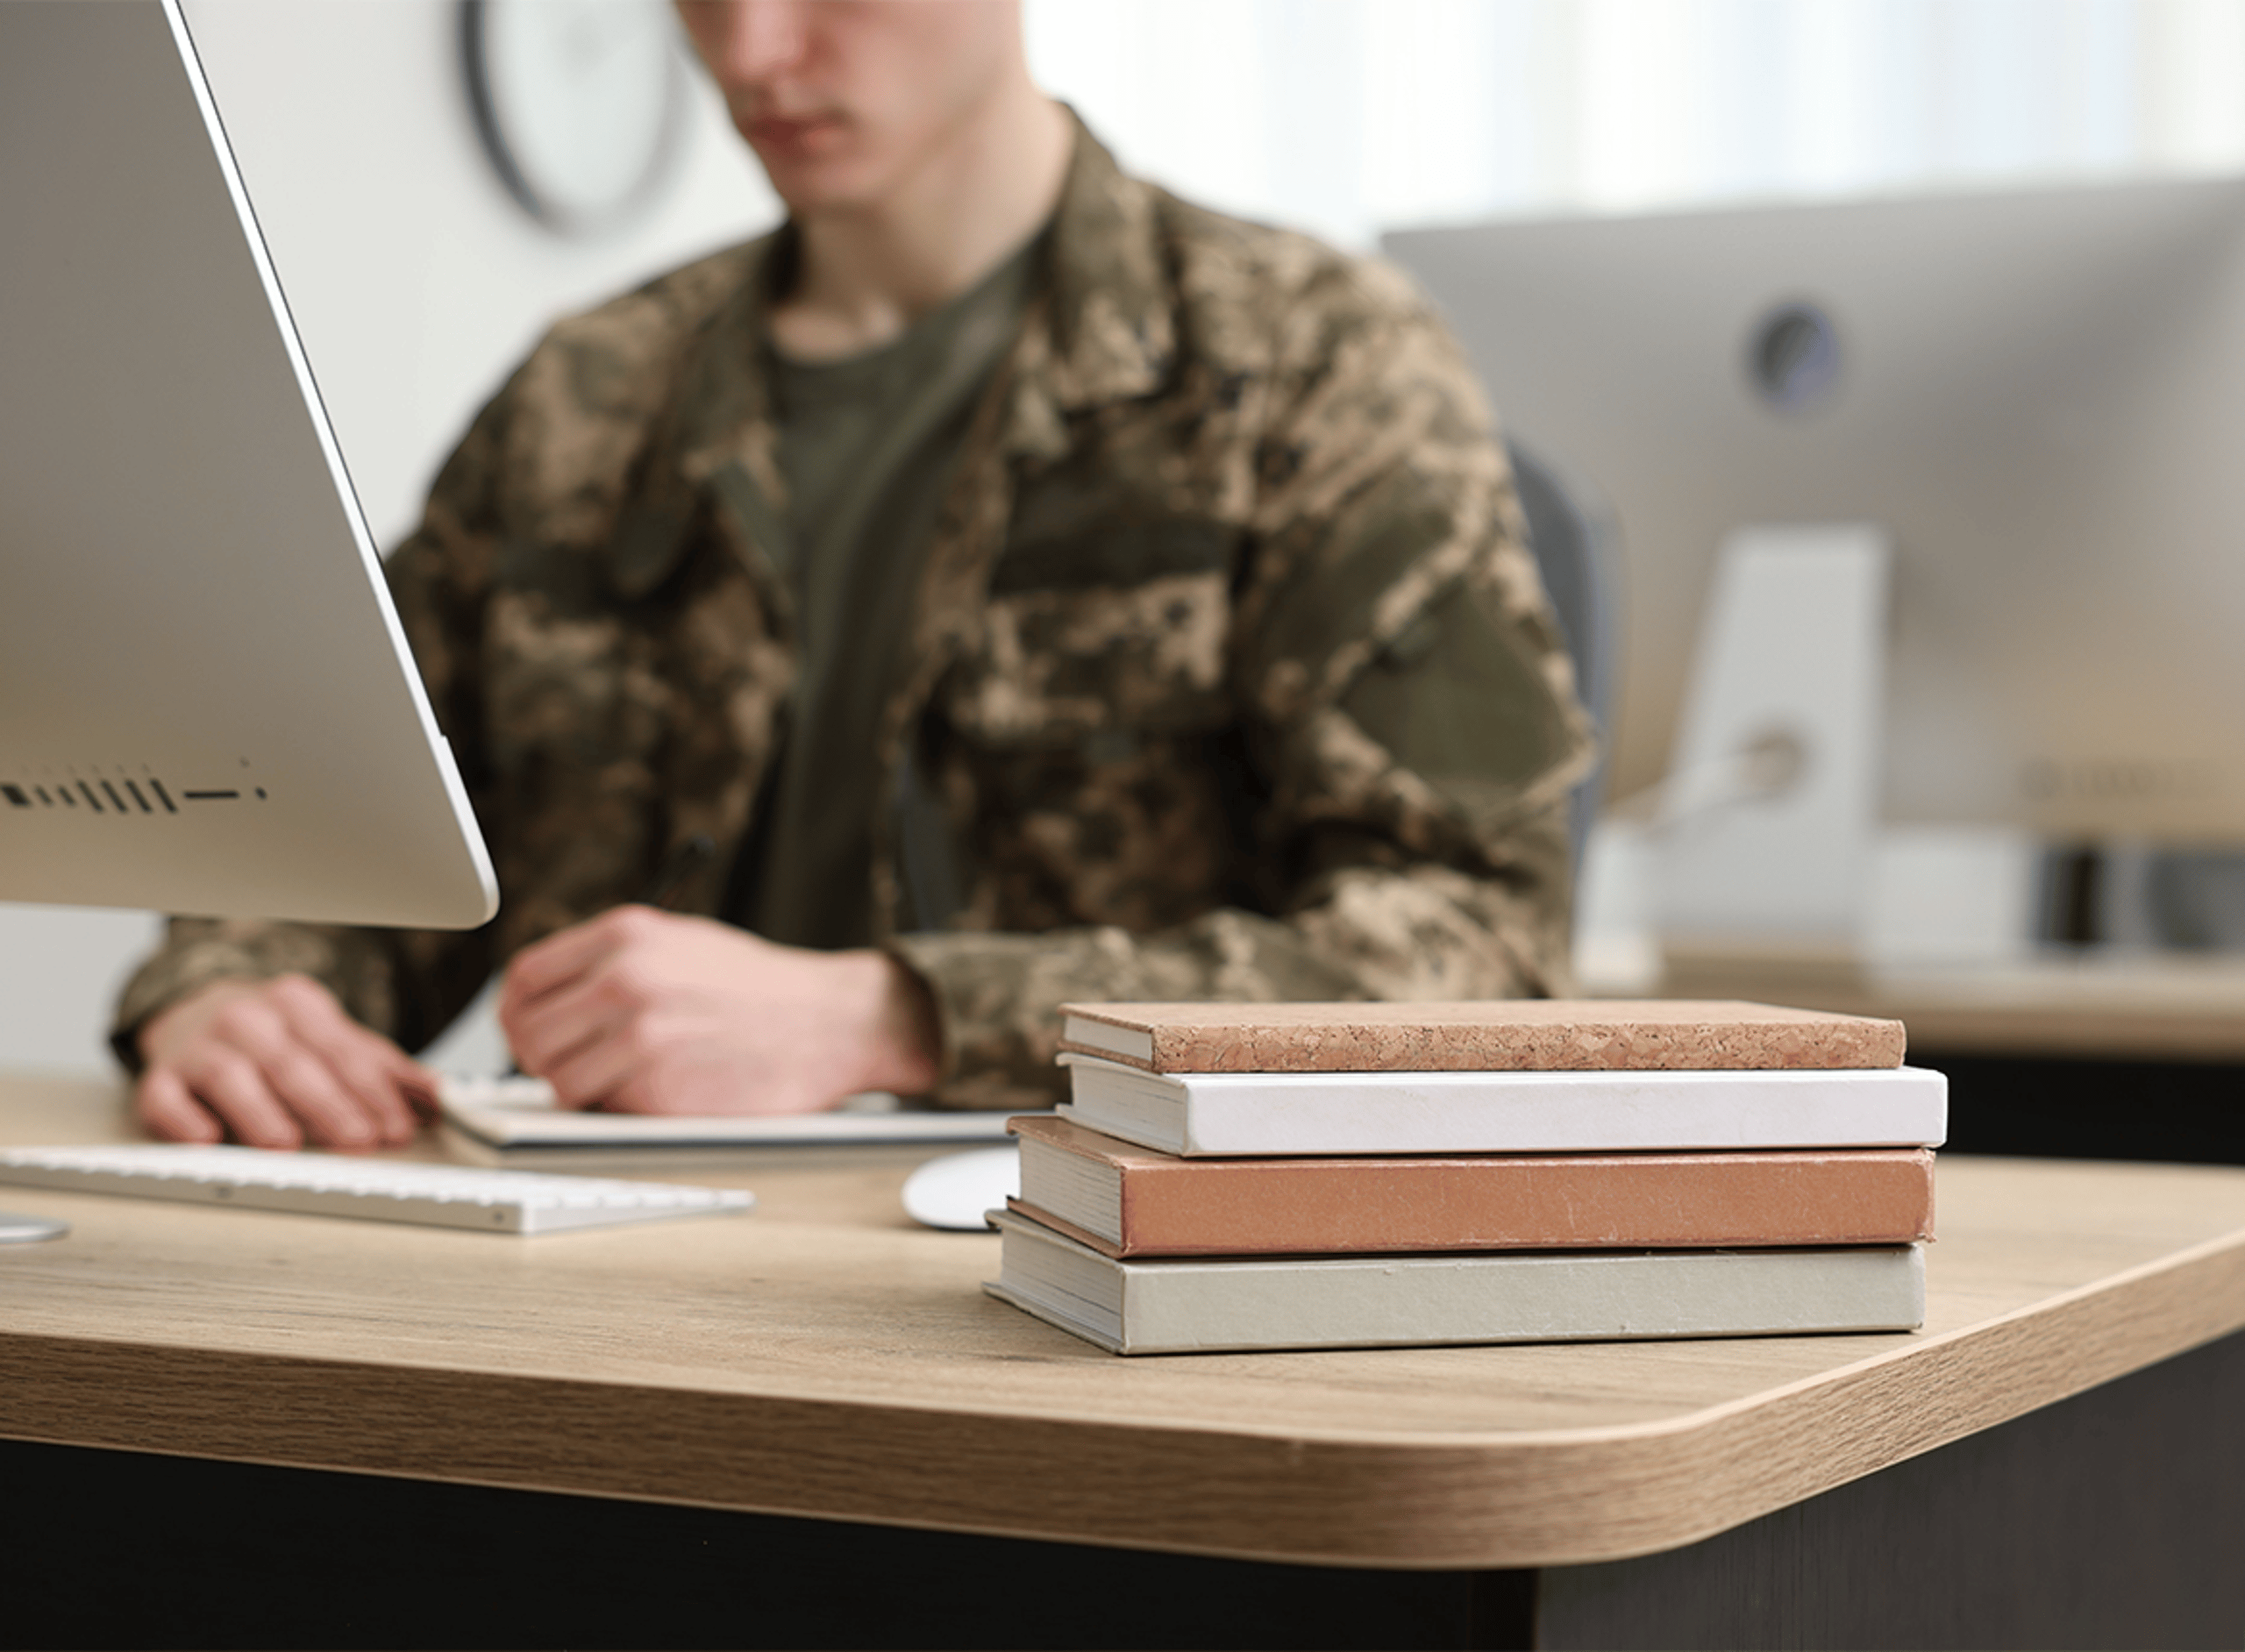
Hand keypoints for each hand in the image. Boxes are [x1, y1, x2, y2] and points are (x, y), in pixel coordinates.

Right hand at [135, 975, 431, 1151]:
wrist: (194, 1009)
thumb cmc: (276, 1035)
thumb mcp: (335, 1040)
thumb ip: (384, 1069)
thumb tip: (438, 1097)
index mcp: (298, 1004)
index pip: (342, 1049)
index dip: (373, 1091)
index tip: (396, 1126)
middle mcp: (247, 1018)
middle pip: (292, 1061)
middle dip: (329, 1103)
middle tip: (358, 1139)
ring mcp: (199, 1045)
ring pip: (229, 1074)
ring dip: (259, 1111)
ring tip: (286, 1143)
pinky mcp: (160, 1075)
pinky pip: (164, 1095)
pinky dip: (183, 1118)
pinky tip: (206, 1138)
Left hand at [497, 907, 940, 1114]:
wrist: (832, 1019)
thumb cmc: (758, 986)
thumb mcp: (679, 940)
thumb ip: (609, 958)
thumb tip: (546, 994)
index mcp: (624, 935)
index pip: (523, 979)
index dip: (516, 1013)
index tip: (528, 1031)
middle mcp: (625, 980)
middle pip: (528, 1034)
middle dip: (541, 1059)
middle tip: (571, 1065)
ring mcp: (641, 1037)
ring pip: (557, 1082)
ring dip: (578, 1090)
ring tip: (619, 1080)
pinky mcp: (660, 1091)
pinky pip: (604, 1111)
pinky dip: (621, 1109)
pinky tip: (660, 1089)